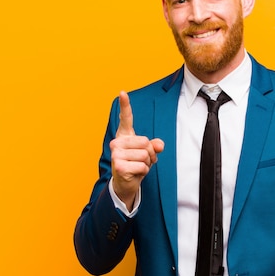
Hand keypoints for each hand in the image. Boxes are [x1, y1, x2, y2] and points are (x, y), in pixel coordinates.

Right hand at [110, 91, 163, 209]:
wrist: (125, 183)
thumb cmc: (135, 164)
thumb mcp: (147, 153)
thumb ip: (154, 146)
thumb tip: (158, 145)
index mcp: (124, 136)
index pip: (125, 119)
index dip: (125, 105)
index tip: (122, 92)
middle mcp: (117, 143)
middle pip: (145, 143)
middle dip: (149, 154)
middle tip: (142, 161)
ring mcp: (116, 154)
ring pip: (145, 155)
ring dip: (147, 164)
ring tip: (138, 167)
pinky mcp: (119, 166)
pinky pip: (143, 166)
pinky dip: (144, 172)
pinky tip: (135, 173)